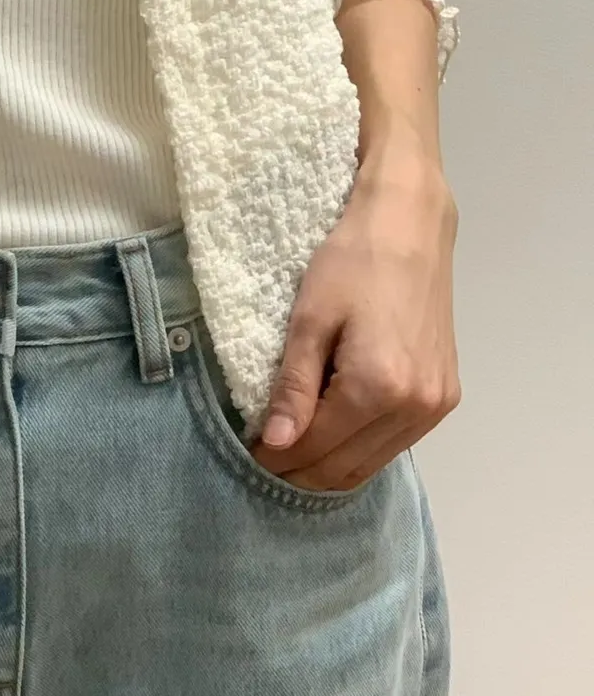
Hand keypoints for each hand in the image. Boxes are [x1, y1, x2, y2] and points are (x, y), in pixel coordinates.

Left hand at [251, 132, 461, 490]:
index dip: (279, 457)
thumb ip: (294, 387)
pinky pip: (397, 441)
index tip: (248, 452)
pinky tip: (337, 432)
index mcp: (379, 389)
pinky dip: (363, 446)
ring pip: (375, 461)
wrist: (409, 225)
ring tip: (294, 447)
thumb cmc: (352, 260)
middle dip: (303, 470)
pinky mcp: (446, 395)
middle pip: (348, 466)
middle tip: (266, 456)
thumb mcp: (310, 319)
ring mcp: (437, 406)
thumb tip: (276, 444)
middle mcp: (415, 408)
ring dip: (333, 464)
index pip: (318, 448)